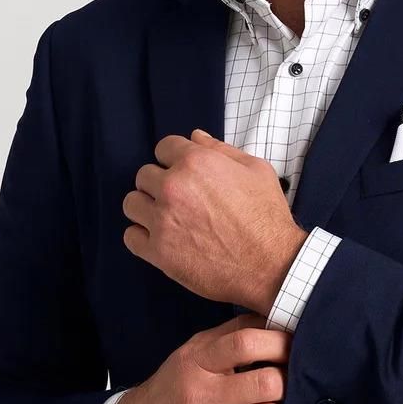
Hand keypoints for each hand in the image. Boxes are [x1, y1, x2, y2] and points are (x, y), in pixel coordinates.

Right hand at [107, 313, 291, 403]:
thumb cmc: (174, 391)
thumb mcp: (192, 353)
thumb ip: (231, 333)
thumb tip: (275, 317)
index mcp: (196, 363)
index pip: (245, 343)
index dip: (278, 343)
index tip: (290, 348)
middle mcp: (198, 396)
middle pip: (266, 382)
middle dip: (285, 382)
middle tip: (283, 386)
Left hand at [122, 129, 307, 309]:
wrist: (271, 265)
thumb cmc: (267, 218)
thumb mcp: (256, 170)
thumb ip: (221, 150)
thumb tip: (195, 137)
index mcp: (196, 162)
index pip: (163, 148)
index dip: (174, 160)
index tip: (182, 173)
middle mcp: (174, 187)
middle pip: (144, 175)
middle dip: (159, 184)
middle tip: (178, 199)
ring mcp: (163, 220)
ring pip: (132, 203)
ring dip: (146, 208)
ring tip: (166, 218)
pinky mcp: (159, 251)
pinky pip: (130, 237)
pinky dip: (142, 237)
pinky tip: (161, 239)